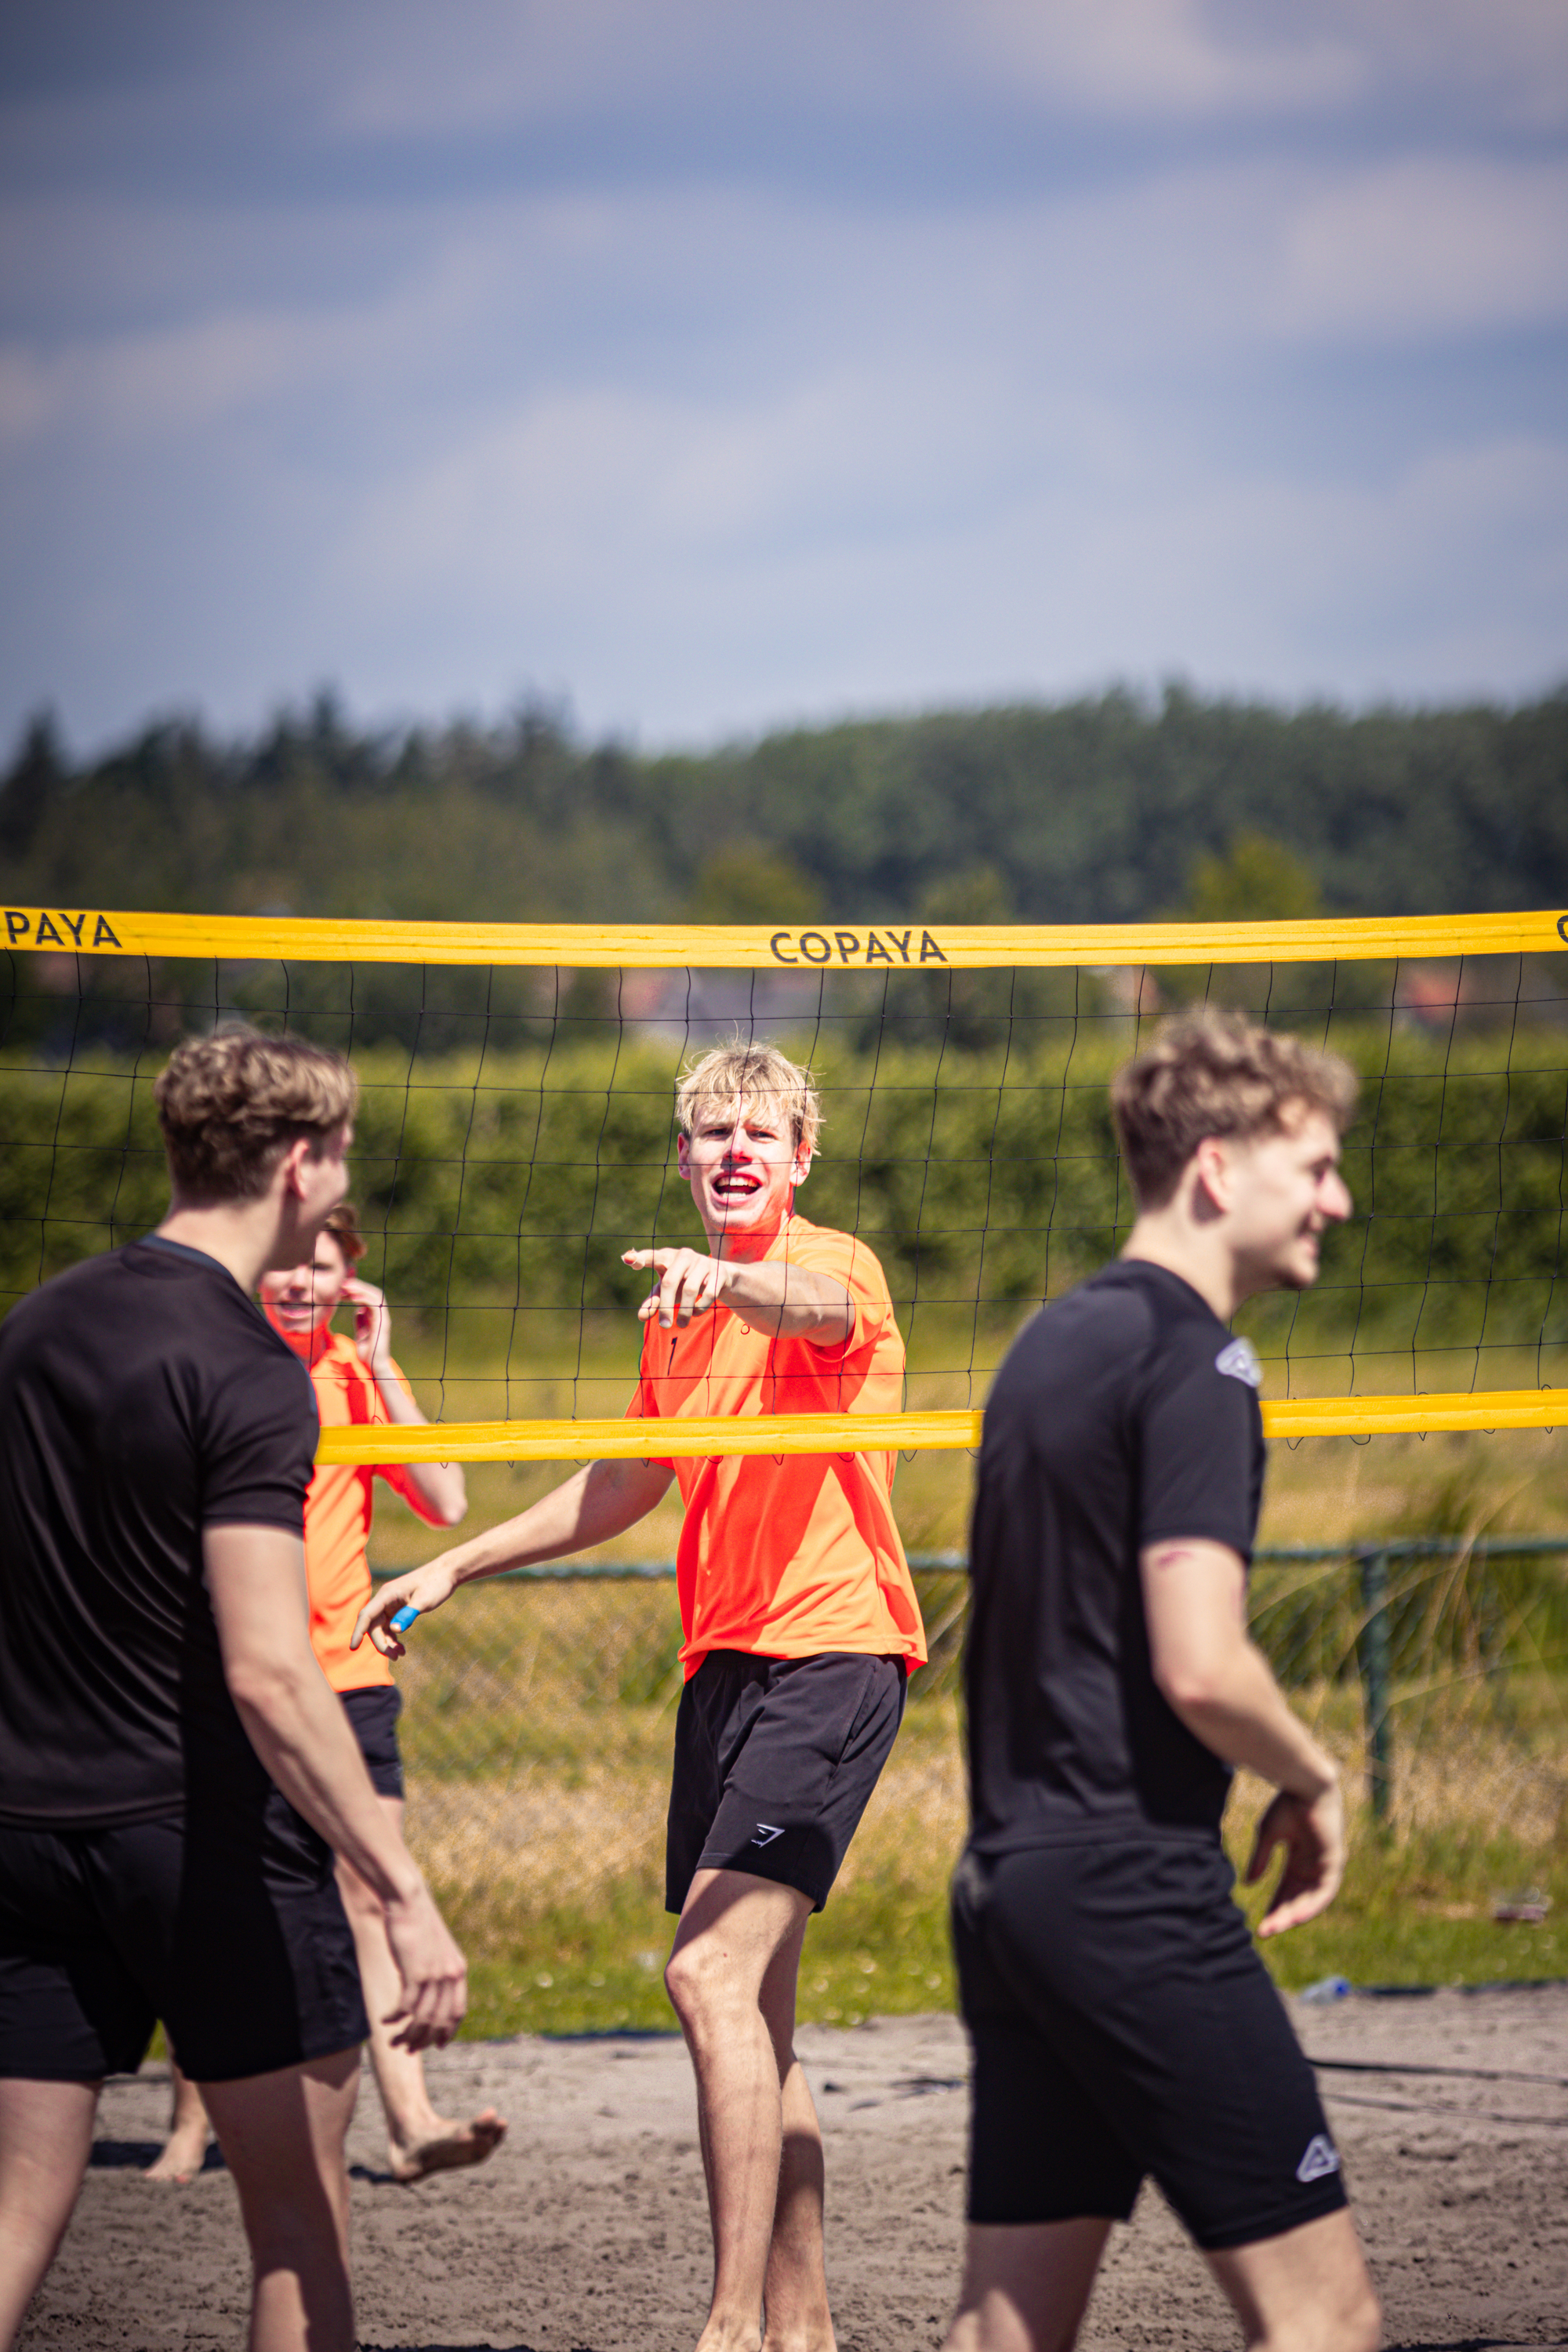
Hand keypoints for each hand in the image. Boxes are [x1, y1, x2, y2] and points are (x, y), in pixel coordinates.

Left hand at [343, 1273, 392, 1371]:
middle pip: (372, 1293)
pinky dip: (365, 1299)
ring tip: (347, 1286)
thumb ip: (360, 1320)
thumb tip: (358, 1309)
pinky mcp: (383, 1323)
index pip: (367, 1296)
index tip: (341, 1289)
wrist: (375, 1365)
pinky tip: (353, 1297)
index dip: (355, 1290)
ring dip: (361, 1289)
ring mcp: (383, 1318)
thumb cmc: (367, 1352)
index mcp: (376, 1316)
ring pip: (375, 1296)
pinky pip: (375, 1306)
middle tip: (343, 1283)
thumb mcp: (361, 1332)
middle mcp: (381, 1314)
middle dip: (358, 1286)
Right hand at [351, 1557, 458, 1658]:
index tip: (353, 1647)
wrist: (447, 1573)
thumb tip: (394, 1630)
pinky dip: (393, 1638)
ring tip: (400, 1655)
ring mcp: (391, 1605)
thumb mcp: (424, 1601)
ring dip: (387, 1643)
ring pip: (381, 1628)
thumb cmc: (436, 1584)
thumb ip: (408, 1615)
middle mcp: (385, 1600)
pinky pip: (390, 1627)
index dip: (358, 1631)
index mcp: (387, 1594)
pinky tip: (402, 1649)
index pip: (366, 1615)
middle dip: (381, 1643)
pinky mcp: (399, 1609)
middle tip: (395, 1657)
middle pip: (373, 1626)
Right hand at [381, 1881, 467, 2050]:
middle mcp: (451, 1976)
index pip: (458, 2012)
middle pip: (439, 2022)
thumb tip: (422, 1998)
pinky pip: (405, 2007)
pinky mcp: (416, 1972)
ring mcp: (435, 1975)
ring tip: (392, 2041)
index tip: (436, 2045)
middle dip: (422, 2041)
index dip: (447, 2032)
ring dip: (406, 2035)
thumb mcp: (434, 1951)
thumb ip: (434, 1973)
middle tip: (406, 2049)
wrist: (409, 1900)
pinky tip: (383, 2021)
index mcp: (459, 1970)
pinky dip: (393, 2018)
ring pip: (422, 2019)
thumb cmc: (418, 1923)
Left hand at [623, 1246, 729, 1329]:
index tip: (627, 1259)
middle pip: (669, 1282)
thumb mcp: (668, 1291)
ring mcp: (702, 1262)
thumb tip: (641, 1317)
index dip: (639, 1258)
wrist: (721, 1276)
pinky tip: (695, 1313)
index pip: (651, 1256)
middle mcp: (684, 1256)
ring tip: (681, 1325)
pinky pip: (708, 1294)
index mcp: (666, 1257)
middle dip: (666, 1307)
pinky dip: (700, 1308)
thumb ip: (654, 1301)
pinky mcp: (718, 1272)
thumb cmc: (685, 1282)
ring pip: (690, 1290)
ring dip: (684, 1311)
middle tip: (664, 1326)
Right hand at [1247, 1780, 1345, 1937]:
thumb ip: (1261, 1859)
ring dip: (1294, 1915)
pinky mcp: (1334, 1860)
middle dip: (1281, 1916)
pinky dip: (1312, 1905)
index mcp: (1299, 1858)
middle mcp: (1314, 1865)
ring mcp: (1325, 1864)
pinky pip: (1325, 1890)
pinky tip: (1296, 1916)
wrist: (1303, 1782)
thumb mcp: (1267, 1835)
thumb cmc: (1286, 1802)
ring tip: (1278, 1927)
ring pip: (1311, 1899)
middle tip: (1264, 1932)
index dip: (1274, 1906)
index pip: (1287, 1890)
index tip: (1260, 1924)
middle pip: (1298, 1899)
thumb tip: (1249, 1884)